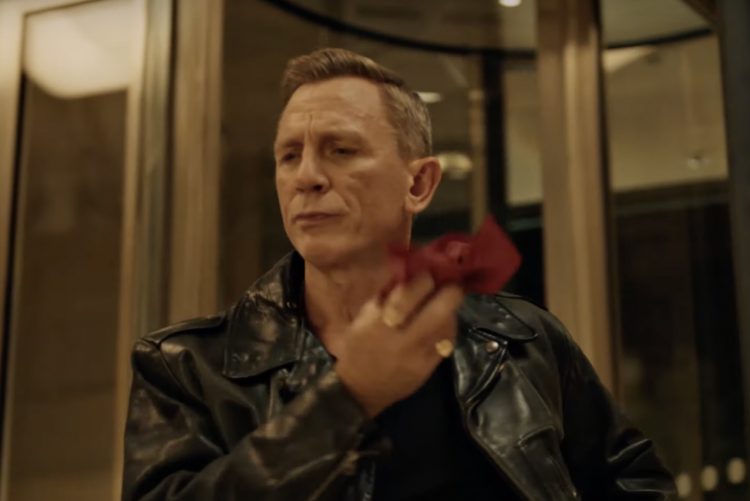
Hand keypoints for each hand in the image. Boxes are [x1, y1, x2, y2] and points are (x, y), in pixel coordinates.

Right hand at [334, 274, 463, 417]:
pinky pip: (447, 342)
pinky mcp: (429, 368)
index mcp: (382, 321)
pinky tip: (441, 325)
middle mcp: (405, 337)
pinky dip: (447, 329)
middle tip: (450, 285)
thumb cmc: (358, 348)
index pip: (414, 290)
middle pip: (442, 307)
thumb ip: (385, 296)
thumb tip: (407, 272)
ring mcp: (421, 355)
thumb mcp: (363, 318)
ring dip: (450, 310)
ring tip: (444, 305)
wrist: (360, 391)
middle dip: (451, 291)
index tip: (427, 276)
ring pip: (449, 324)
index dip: (425, 278)